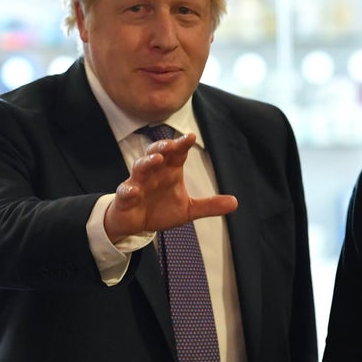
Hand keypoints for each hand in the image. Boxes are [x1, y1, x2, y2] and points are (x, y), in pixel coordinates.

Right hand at [103, 133, 237, 242]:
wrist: (135, 224)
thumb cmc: (160, 210)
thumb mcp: (188, 210)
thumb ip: (209, 205)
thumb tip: (235, 202)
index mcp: (169, 171)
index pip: (176, 153)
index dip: (182, 145)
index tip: (191, 137)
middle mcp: (153, 173)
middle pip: (156, 153)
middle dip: (163, 147)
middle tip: (172, 144)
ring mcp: (138, 183)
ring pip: (140, 167)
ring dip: (147, 162)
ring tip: (156, 159)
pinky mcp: (125, 197)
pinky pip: (125, 191)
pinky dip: (128, 190)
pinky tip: (133, 190)